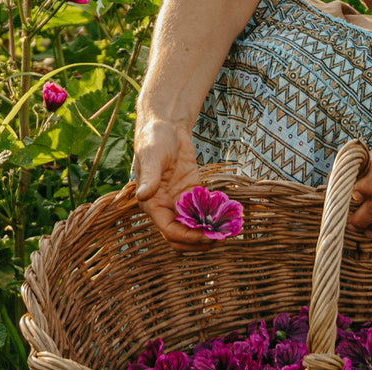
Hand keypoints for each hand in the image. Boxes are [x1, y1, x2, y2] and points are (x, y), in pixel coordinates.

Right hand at [132, 119, 215, 251]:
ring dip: (208, 233)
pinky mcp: (192, 193)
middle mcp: (165, 207)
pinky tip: (228, 217)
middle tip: (220, 238)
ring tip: (228, 231)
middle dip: (199, 242)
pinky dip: (214, 218)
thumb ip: (149, 177)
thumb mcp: (151, 155)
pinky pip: (203, 212)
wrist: (166, 125)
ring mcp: (179, 202)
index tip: (207, 236)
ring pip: (193, 228)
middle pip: (181, 237)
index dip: (187, 237)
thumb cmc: (154, 139)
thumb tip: (143, 195)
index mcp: (152, 203)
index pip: (169, 231)